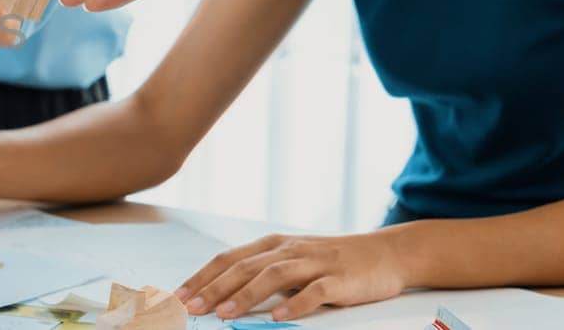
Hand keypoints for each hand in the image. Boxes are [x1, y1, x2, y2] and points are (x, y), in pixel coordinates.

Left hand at [176, 232, 410, 321]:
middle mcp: (289, 250)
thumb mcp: (292, 260)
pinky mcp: (340, 279)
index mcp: (272, 245)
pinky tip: (279, 318)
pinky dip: (296, 304)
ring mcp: (315, 263)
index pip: (228, 259)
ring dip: (246, 296)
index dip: (202, 276)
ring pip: (273, 276)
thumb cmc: (330, 261)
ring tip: (224, 315)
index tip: (177, 295)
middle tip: (190, 307)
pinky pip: (315, 292)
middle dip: (214, 288)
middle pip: (244, 267)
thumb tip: (220, 293)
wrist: (385, 253)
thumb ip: (261, 272)